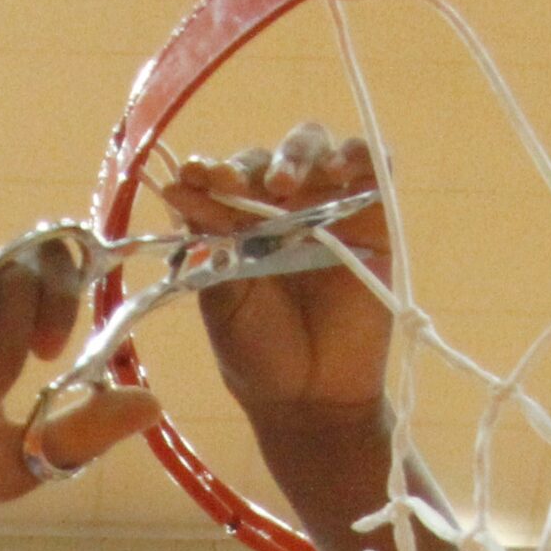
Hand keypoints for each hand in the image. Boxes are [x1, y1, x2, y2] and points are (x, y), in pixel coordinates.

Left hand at [159, 124, 393, 436]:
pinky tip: (342, 168)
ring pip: (318, 150)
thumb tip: (177, 190)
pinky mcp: (372, 218)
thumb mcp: (223, 301)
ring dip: (299, 153)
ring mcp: (328, 209)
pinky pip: (372, 169)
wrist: (311, 400)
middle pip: (269, 157)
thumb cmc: (259, 354)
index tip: (197, 177)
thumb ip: (212, 246)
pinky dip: (361, 155)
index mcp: (237, 223)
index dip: (210, 170)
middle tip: (242, 184)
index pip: (224, 178)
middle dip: (253, 163)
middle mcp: (280, 208)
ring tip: (286, 182)